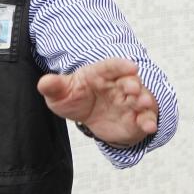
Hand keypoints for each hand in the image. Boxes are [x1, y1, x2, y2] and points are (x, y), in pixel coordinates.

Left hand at [38, 58, 158, 147]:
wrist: (89, 116)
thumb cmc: (76, 98)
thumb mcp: (61, 93)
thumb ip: (54, 87)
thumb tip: (44, 82)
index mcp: (101, 74)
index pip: (111, 66)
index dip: (121, 66)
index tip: (131, 67)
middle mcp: (119, 85)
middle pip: (129, 81)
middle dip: (133, 84)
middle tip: (133, 88)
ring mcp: (129, 101)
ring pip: (141, 98)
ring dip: (145, 100)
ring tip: (143, 104)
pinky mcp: (135, 118)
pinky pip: (145, 118)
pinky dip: (149, 121)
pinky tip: (150, 127)